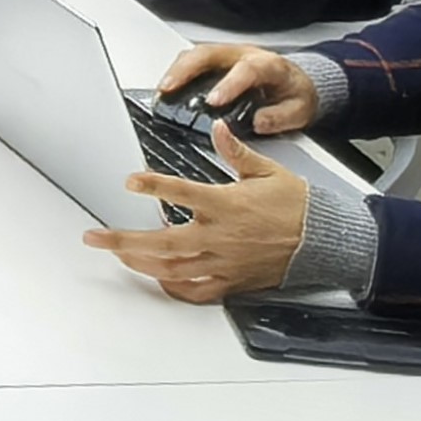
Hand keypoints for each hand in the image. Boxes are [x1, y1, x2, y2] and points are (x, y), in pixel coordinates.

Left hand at [80, 119, 310, 300]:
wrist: (326, 242)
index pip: (181, 193)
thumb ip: (236, 152)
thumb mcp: (267, 172)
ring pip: (173, 268)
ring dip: (140, 262)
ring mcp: (224, 262)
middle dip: (123, 240)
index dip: (153, 186)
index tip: (129, 182)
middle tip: (95, 237)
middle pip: (162, 242)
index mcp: (226, 204)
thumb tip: (219, 129)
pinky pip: (197, 290)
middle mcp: (220, 236)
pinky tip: (157, 279)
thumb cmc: (299, 208)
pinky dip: (174, 288)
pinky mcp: (232, 281)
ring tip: (116, 253)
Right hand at [150, 39, 320, 132]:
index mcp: (267, 65)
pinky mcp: (215, 61)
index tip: (213, 101)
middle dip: (186, 70)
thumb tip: (259, 122)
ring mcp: (227, 55)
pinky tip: (168, 87)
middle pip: (209, 53)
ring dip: (176, 70)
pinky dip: (177, 71)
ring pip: (196, 54)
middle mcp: (243, 54)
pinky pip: (192, 60)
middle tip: (169, 88)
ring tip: (163, 89)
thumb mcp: (300, 110)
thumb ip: (281, 116)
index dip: (228, 84)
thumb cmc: (294, 93)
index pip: (245, 70)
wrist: (296, 81)